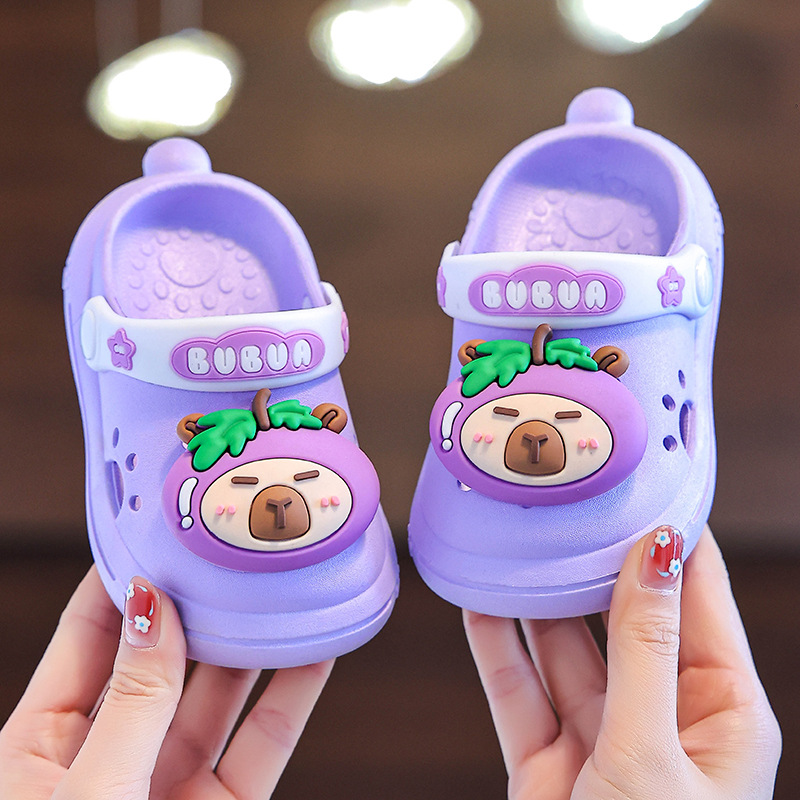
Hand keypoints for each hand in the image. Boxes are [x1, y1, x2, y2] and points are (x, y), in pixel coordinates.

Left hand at [0, 567, 332, 799]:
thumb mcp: (85, 793)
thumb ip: (133, 700)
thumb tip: (154, 606)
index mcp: (40, 744)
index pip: (90, 632)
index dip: (124, 574)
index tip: (164, 523)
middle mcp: (108, 753)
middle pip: (163, 654)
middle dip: (201, 600)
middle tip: (238, 544)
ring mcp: (166, 782)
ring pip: (218, 694)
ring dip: (254, 640)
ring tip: (285, 584)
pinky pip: (262, 743)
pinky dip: (291, 698)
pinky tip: (316, 653)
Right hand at [463, 526, 780, 799]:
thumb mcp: (652, 753)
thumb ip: (645, 650)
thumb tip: (656, 554)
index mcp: (722, 714)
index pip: (700, 600)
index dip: (672, 539)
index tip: (639, 484)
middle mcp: (664, 717)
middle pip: (625, 618)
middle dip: (594, 565)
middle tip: (565, 509)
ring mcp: (603, 737)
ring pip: (566, 649)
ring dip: (539, 601)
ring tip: (515, 546)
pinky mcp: (548, 758)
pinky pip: (518, 688)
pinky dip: (496, 646)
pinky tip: (480, 602)